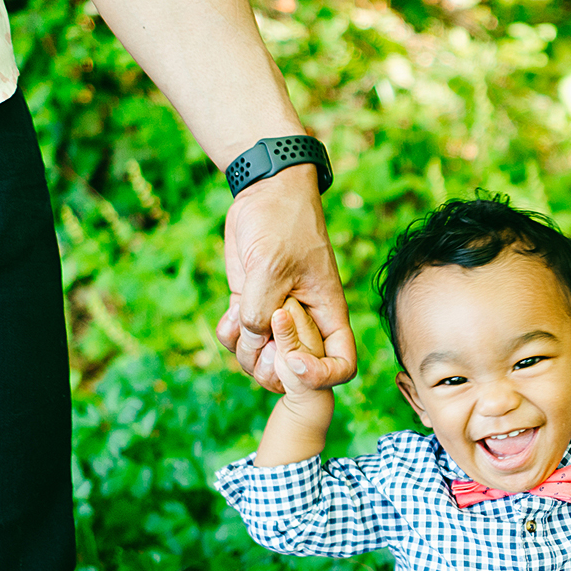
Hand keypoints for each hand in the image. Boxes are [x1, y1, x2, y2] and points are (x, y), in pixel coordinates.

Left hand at [215, 164, 357, 391]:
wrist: (263, 194)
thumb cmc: (281, 223)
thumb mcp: (271, 267)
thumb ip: (260, 313)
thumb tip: (251, 343)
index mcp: (328, 315)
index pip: (342, 365)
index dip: (321, 376)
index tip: (293, 362)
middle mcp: (305, 323)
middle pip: (292, 374)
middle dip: (269, 368)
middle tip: (256, 338)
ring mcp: (276, 317)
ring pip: (260, 360)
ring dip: (243, 351)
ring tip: (237, 318)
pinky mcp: (252, 305)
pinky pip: (239, 339)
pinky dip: (229, 334)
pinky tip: (228, 311)